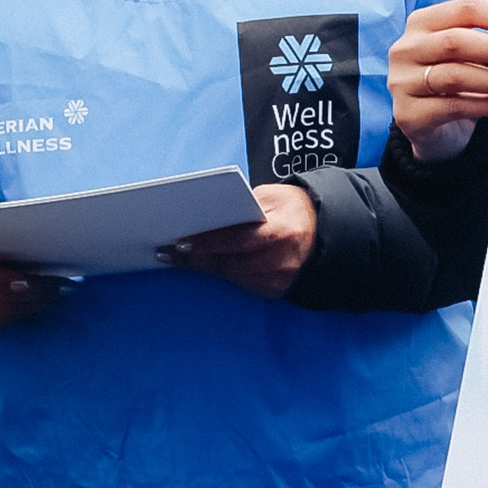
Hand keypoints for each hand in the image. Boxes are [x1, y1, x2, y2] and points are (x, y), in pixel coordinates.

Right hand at [0, 239, 63, 330]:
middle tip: (57, 287)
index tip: (38, 282)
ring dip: (30, 305)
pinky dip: (19, 312)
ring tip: (51, 294)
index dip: (13, 283)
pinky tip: (35, 302)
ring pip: (0, 312)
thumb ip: (5, 232)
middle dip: (32, 294)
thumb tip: (39, 239)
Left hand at [173, 183, 317, 297]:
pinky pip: (240, 282)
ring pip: (231, 275)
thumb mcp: (272, 196)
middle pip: (230, 262)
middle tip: (164, 251)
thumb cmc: (292, 207)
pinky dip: (220, 271)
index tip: (180, 243)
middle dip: (196, 258)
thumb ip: (243, 205)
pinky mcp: (275, 291)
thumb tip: (206, 215)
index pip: (240, 240)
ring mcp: (279, 279)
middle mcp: (282, 260)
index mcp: (283, 231)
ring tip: (173, 257)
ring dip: (202, 266)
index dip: (209, 243)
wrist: (323, 230)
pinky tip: (199, 264)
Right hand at [388, 0, 487, 162]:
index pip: (468, 9)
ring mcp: (402, 82)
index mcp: (422, 22)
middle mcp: (406, 48)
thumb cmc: (457, 82)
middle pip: (459, 40)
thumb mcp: (475, 56)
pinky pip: (455, 106)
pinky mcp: (408, 114)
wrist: (432, 129)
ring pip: (456, 75)